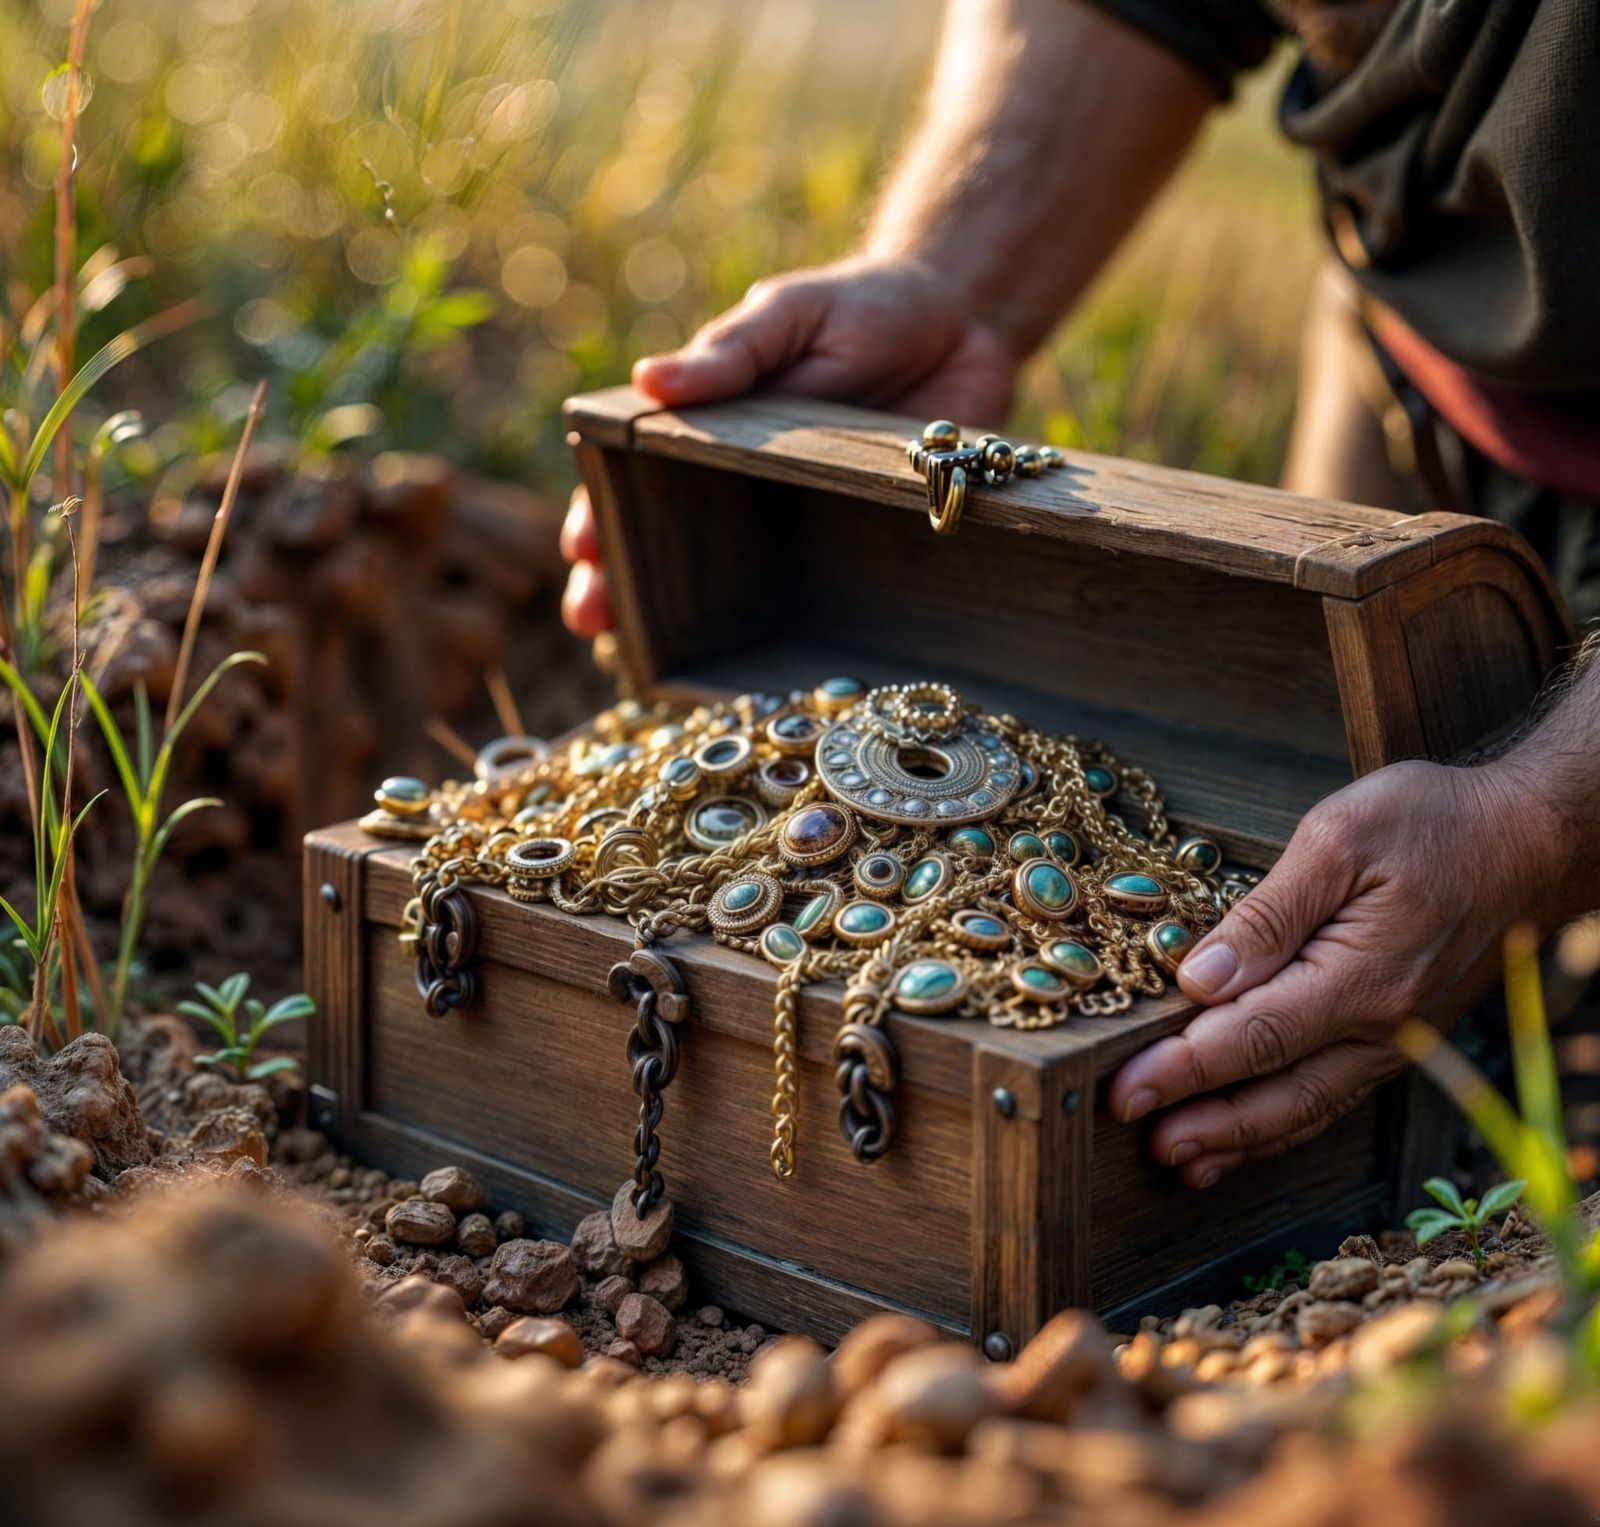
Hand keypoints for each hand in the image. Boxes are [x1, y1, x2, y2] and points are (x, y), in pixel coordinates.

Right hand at [559, 256, 1018, 635]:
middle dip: (625, 585)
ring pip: (730, 587)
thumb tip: (648, 381)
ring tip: (645, 658)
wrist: (964, 328)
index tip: (582, 548)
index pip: (637, 479)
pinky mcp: (854, 552)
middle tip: (593, 619)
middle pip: (667, 545)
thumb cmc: (860, 309)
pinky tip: (759, 673)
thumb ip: (732, 352)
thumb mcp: (791, 316)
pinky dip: (782, 638)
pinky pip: (813, 602)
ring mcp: (795, 527)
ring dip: (686, 625)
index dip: (603, 513)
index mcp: (710, 429)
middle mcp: (741, 487)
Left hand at [1107, 758, 1559, 1187]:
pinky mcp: (1398, 1035)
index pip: (1250, 1040)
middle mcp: (1380, 1026)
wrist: (1533, 840)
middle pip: (1276, 1094)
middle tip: (1130, 1135)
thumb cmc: (1436, 823)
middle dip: (1199, 1121)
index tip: (1122, 1091)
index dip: (1181, 1071)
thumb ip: (1266, 916)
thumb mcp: (1339, 839)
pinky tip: (1245, 1136)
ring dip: (1237, 1139)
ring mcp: (1394, 1039)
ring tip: (1176, 1160)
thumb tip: (1198, 977)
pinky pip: (1331, 1094)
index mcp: (1359, 979)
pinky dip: (1282, 1124)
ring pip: (1305, 1108)